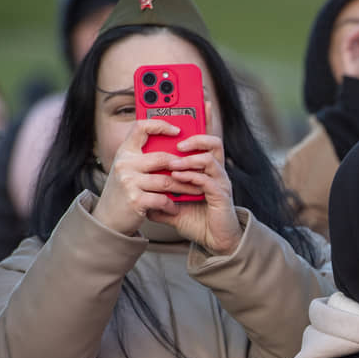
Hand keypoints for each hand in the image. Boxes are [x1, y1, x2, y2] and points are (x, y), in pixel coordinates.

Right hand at [92, 119, 201, 235]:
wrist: (108, 218)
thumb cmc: (125, 191)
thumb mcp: (130, 169)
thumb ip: (146, 157)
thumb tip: (177, 146)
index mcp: (125, 151)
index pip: (141, 127)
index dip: (160, 125)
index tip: (178, 130)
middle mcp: (125, 163)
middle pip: (163, 157)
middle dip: (185, 166)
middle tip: (201, 170)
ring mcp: (128, 181)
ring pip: (167, 180)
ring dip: (185, 187)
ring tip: (198, 190)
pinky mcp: (134, 199)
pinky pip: (162, 199)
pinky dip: (171, 204)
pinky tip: (175, 207)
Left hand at [149, 134, 241, 255]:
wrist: (214, 242)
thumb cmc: (198, 221)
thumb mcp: (173, 206)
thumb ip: (158, 197)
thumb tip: (137, 193)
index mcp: (207, 170)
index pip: (205, 142)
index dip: (201, 124)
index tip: (186, 115)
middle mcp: (217, 173)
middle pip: (214, 143)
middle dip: (195, 138)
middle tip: (177, 143)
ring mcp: (220, 183)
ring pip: (209, 159)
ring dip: (188, 159)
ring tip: (173, 163)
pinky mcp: (221, 196)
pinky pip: (207, 180)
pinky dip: (191, 176)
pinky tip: (177, 177)